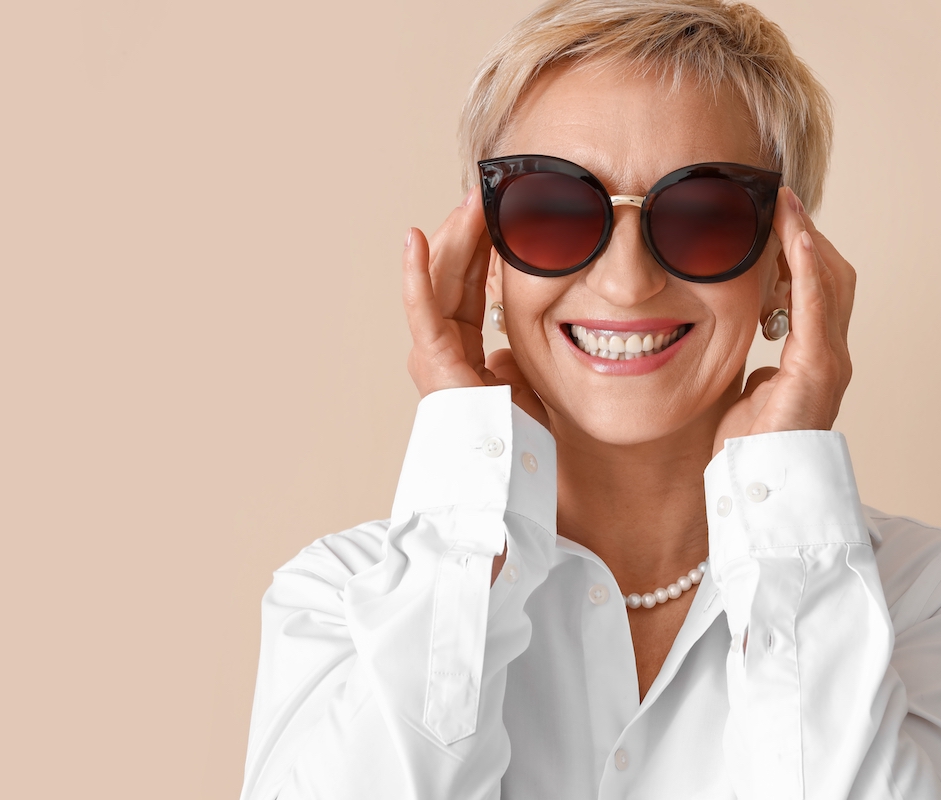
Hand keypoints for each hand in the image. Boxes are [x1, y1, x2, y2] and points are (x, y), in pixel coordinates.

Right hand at [402, 188, 548, 426]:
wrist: (508, 473)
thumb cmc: (515, 437)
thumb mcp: (524, 378)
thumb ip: (515, 353)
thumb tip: (515, 340)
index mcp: (460, 349)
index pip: (468, 284)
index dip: (482, 246)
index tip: (497, 211)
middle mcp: (439, 347)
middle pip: (451, 274)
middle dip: (468, 230)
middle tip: (486, 190)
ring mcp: (431, 353)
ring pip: (440, 281)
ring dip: (454, 237)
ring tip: (472, 200)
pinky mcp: (433, 362)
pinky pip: (422, 311)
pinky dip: (416, 275)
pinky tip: (416, 239)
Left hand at [713, 186, 854, 453]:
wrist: (760, 489)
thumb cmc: (753, 450)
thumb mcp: (751, 395)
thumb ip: (759, 371)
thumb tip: (754, 359)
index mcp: (815, 358)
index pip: (817, 289)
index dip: (802, 250)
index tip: (779, 217)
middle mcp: (831, 355)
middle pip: (832, 276)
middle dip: (807, 235)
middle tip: (780, 201)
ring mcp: (829, 362)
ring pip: (829, 283)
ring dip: (805, 239)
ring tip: (783, 205)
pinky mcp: (818, 371)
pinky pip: (816, 308)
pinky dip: (807, 270)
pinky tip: (795, 238)